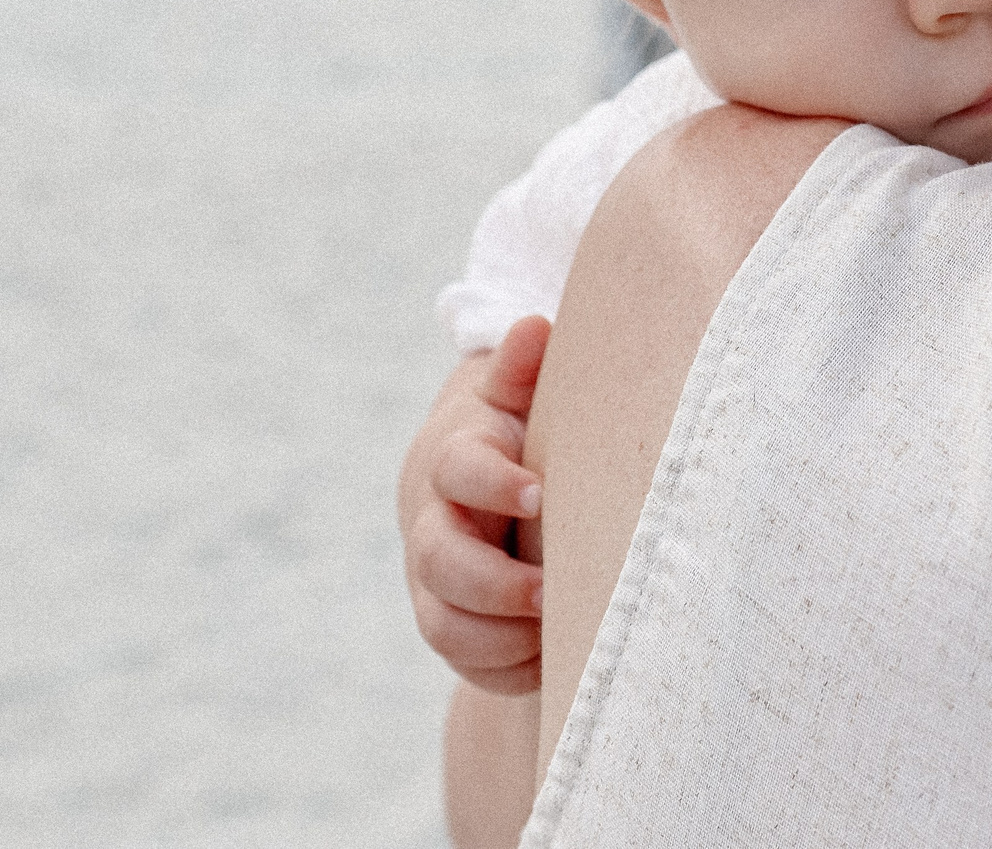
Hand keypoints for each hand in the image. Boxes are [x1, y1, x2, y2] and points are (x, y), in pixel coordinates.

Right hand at [399, 316, 552, 693]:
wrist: (484, 489)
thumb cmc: (519, 435)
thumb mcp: (522, 398)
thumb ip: (523, 371)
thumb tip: (534, 327)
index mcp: (456, 457)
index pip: (459, 470)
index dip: (494, 485)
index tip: (541, 496)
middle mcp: (433, 523)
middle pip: (441, 562)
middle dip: (495, 584)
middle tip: (551, 591)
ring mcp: (433, 580)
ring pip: (443, 624)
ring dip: (501, 635)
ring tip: (558, 624)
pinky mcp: (449, 624)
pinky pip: (465, 662)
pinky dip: (507, 665)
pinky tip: (553, 651)